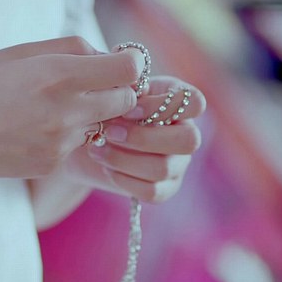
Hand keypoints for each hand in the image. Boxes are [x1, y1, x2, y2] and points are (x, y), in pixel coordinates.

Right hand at [0, 36, 145, 183]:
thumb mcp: (19, 52)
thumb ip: (69, 49)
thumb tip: (105, 55)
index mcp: (58, 75)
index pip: (129, 70)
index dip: (128, 64)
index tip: (115, 61)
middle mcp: (66, 112)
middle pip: (125, 101)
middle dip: (116, 90)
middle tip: (90, 83)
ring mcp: (59, 144)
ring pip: (99, 125)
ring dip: (88, 114)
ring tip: (45, 106)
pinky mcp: (50, 165)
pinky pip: (74, 145)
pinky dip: (64, 135)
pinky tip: (30, 128)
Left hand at [61, 76, 205, 202]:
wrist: (85, 141)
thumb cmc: (103, 109)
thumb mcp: (112, 93)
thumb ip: (126, 90)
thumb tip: (133, 92)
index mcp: (179, 102)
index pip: (196, 102)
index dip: (164, 106)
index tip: (129, 107)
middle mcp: (185, 132)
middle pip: (188, 140)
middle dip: (143, 137)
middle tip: (110, 132)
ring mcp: (178, 163)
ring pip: (164, 168)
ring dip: (124, 159)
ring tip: (97, 149)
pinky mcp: (165, 188)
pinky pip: (152, 191)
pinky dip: (124, 180)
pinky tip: (106, 168)